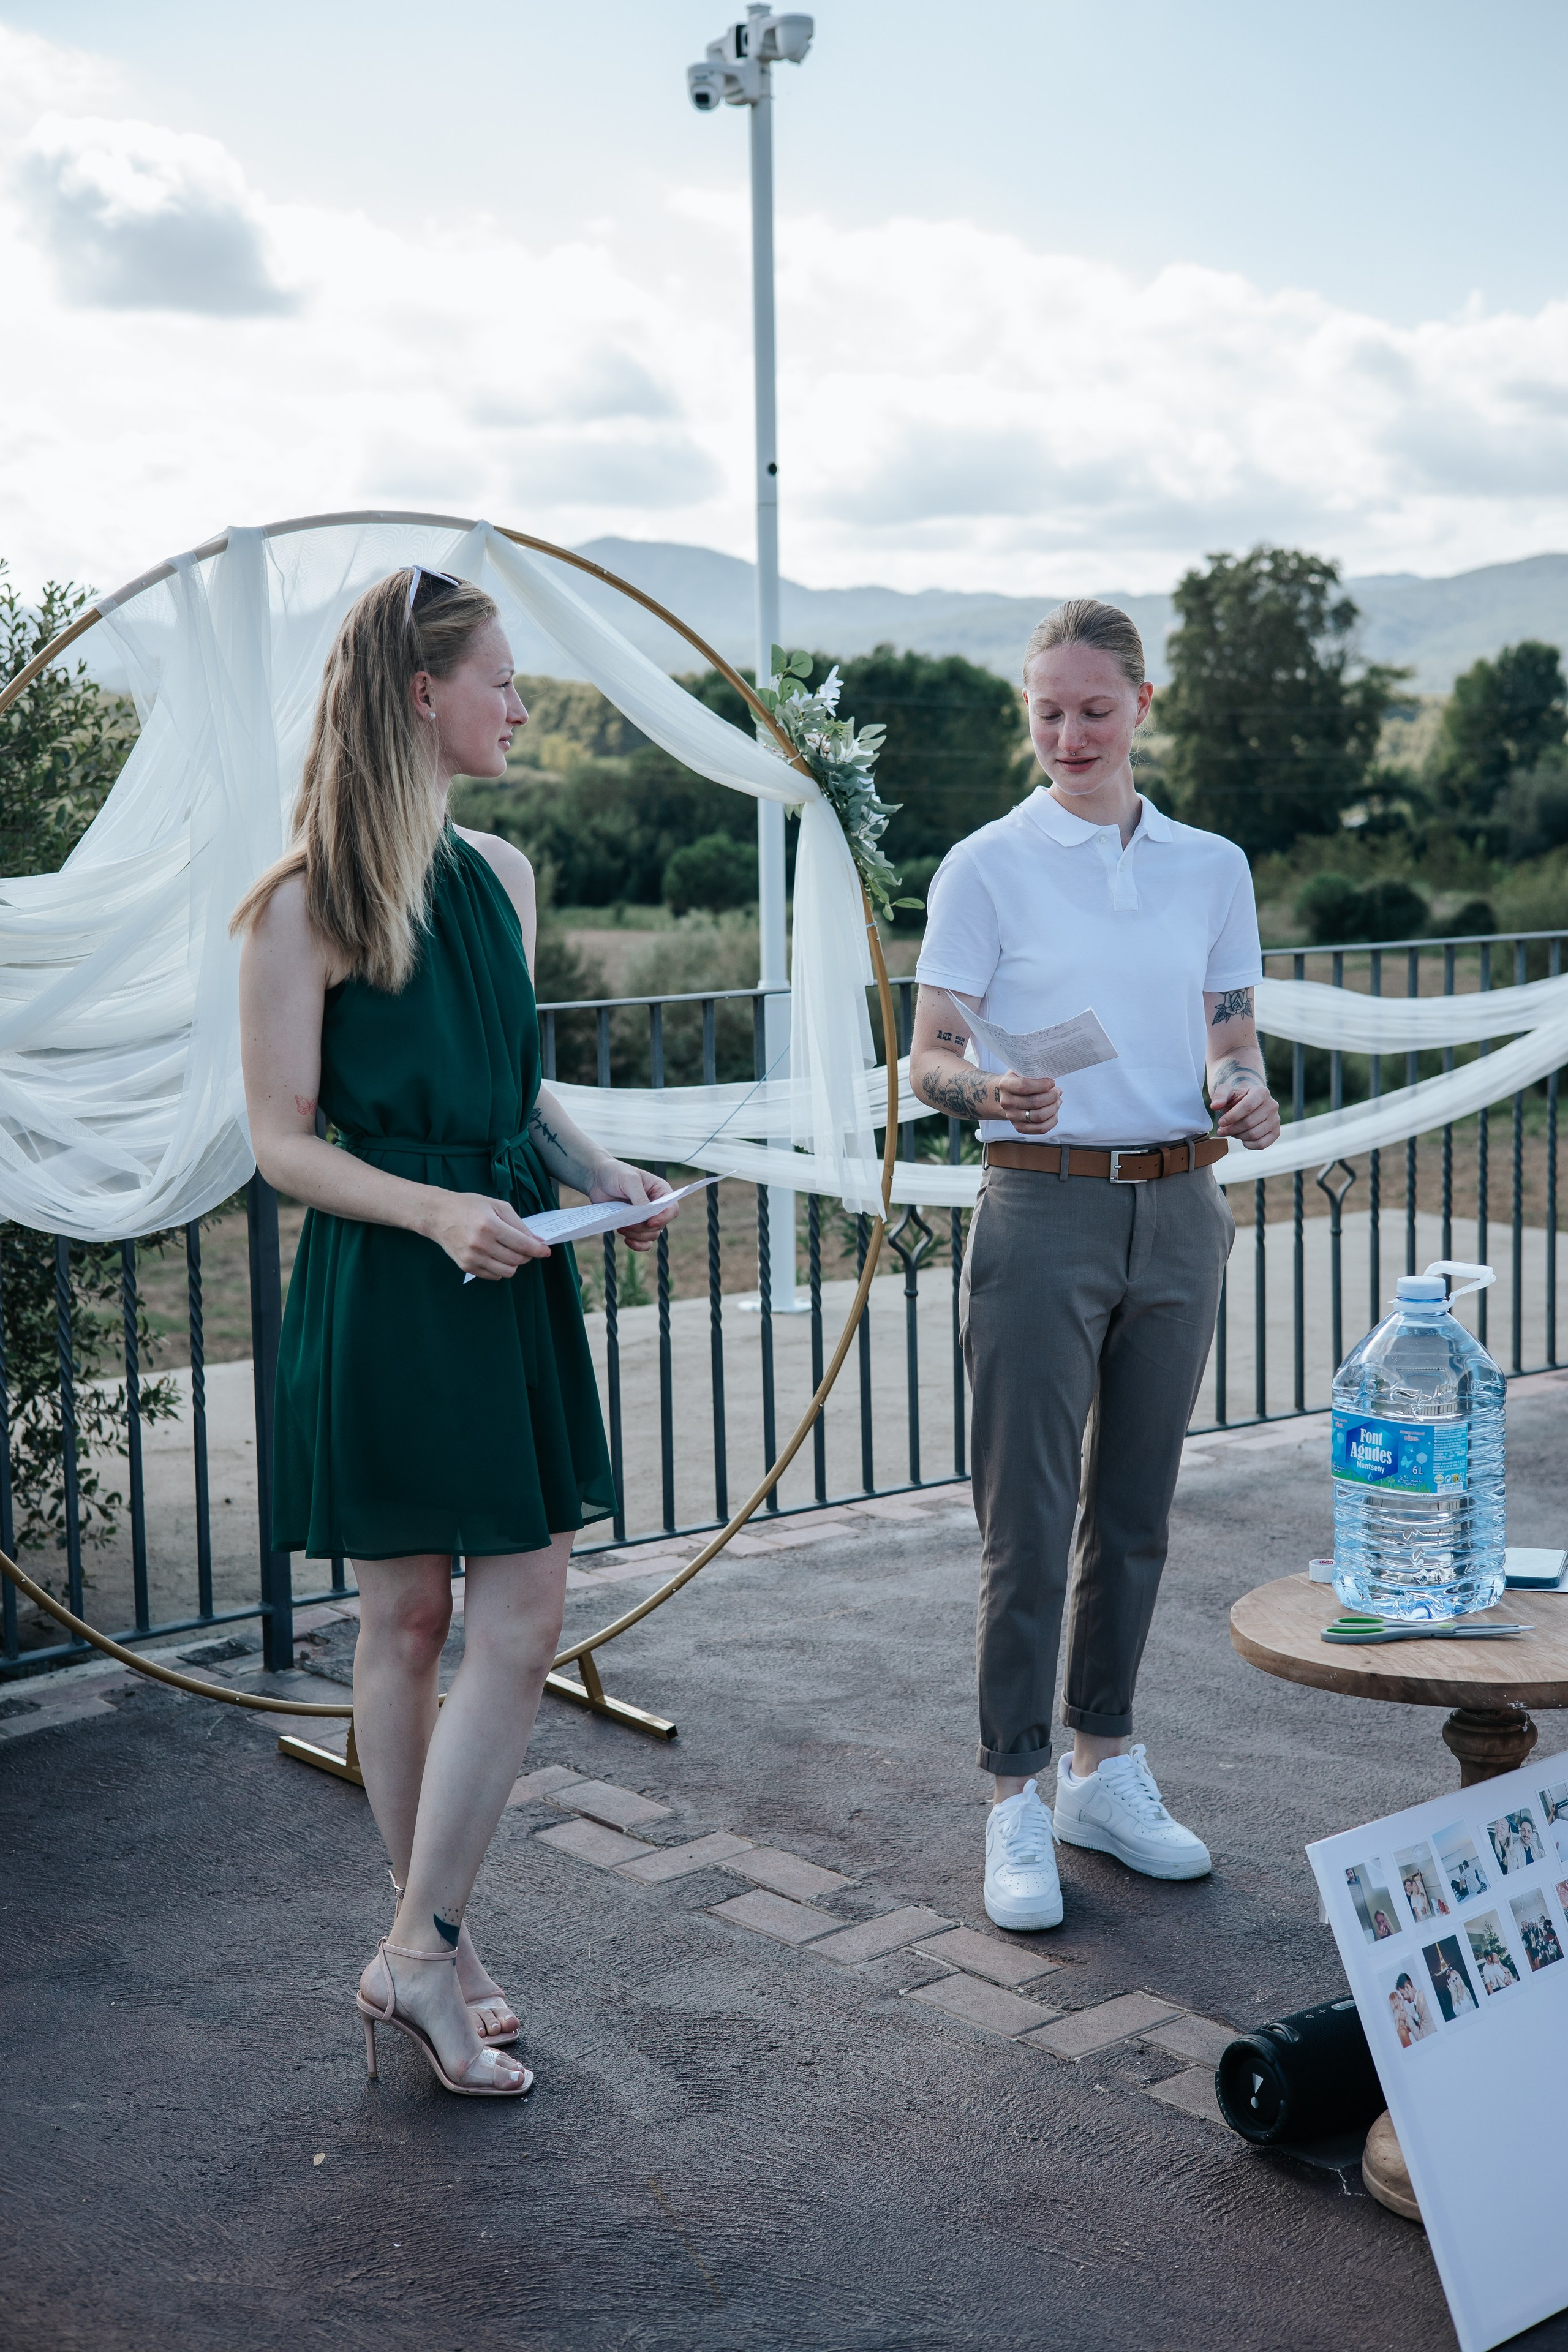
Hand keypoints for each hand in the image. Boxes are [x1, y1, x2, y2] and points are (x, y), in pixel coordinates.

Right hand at [429, 1190, 549, 1278]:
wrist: (438, 1215)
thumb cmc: (469, 1206)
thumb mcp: (497, 1206)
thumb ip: (518, 1224)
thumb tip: (536, 1241)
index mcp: (489, 1225)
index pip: (522, 1245)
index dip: (538, 1249)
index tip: (546, 1251)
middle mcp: (480, 1244)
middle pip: (517, 1260)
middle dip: (527, 1255)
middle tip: (525, 1247)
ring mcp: (472, 1257)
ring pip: (507, 1271)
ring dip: (514, 1263)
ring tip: (509, 1251)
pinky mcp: (466, 1266)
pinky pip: (494, 1275)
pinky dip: (500, 1268)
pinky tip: (496, 1255)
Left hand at [589, 1159, 678, 1251]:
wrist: (598, 1179)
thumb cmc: (616, 1173)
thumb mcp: (629, 1179)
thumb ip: (639, 1196)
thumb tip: (647, 1214)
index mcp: (661, 1191)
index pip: (672, 1209)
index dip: (663, 1218)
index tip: (649, 1223)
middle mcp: (657, 1206)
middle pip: (660, 1226)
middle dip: (643, 1228)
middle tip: (626, 1223)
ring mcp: (646, 1217)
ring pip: (651, 1235)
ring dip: (637, 1235)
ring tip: (621, 1227)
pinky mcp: (635, 1225)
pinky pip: (643, 1242)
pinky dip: (637, 1244)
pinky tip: (626, 1240)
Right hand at [994, 1069, 1060, 1137]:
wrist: (1005, 1096)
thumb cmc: (1017, 1081)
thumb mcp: (1020, 1071)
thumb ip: (1032, 1071)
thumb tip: (1051, 1074)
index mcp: (1005, 1085)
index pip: (1023, 1086)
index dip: (1041, 1085)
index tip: (1052, 1082)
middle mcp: (1007, 1102)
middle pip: (1034, 1102)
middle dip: (1052, 1096)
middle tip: (1058, 1091)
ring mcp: (1012, 1116)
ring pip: (1039, 1116)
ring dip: (1053, 1108)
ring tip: (1058, 1101)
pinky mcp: (1020, 1127)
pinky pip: (1040, 1129)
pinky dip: (1052, 1121)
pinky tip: (1055, 1112)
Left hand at [1210, 1076, 1279, 1149]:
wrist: (1248, 1104)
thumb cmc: (1236, 1098)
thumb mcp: (1226, 1092)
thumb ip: (1219, 1096)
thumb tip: (1214, 1106)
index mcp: (1261, 1092)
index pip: (1247, 1107)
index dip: (1232, 1117)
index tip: (1221, 1123)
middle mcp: (1272, 1105)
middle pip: (1249, 1122)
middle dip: (1232, 1129)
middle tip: (1222, 1130)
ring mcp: (1276, 1120)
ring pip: (1254, 1134)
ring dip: (1238, 1136)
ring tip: (1231, 1132)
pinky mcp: (1276, 1132)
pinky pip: (1261, 1144)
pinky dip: (1248, 1144)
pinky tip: (1242, 1139)